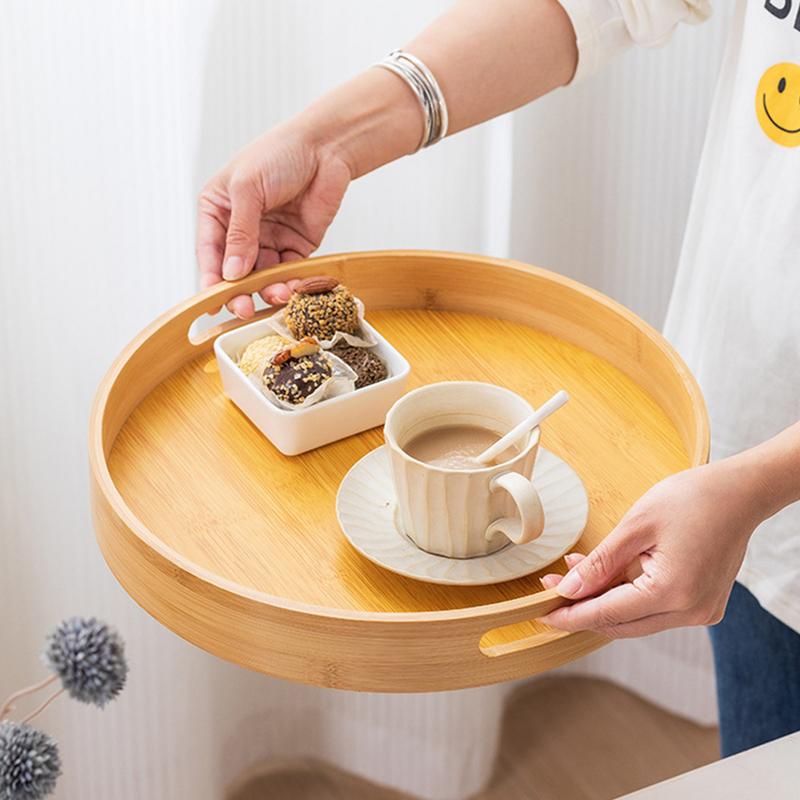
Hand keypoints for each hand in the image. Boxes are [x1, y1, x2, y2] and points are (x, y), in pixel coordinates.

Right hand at [196, 122, 351, 317]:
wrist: (326, 147)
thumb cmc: (280, 153)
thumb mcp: (248, 189)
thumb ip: (240, 232)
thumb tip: (233, 273)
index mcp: (218, 210)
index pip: (209, 251)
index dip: (210, 279)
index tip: (212, 303)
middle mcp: (241, 228)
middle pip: (235, 271)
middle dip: (239, 291)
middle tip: (243, 309)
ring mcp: (269, 238)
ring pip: (263, 275)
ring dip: (268, 289)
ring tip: (277, 295)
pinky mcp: (296, 245)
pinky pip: (290, 271)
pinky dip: (292, 282)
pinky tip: (295, 288)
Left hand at [537, 458, 770, 638]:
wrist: (740, 492)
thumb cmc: (691, 499)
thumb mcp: (636, 526)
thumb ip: (601, 563)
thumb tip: (569, 589)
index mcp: (674, 593)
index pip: (608, 615)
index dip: (571, 615)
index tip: (542, 613)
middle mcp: (691, 612)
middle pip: (621, 624)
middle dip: (584, 607)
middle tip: (552, 586)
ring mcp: (701, 612)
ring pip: (637, 619)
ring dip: (604, 599)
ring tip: (575, 571)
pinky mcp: (703, 605)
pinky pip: (655, 609)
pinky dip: (627, 596)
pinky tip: (606, 573)